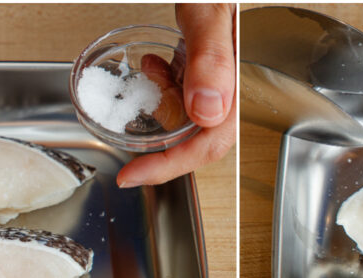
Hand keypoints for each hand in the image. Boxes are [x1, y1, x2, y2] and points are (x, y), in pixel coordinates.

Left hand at [116, 4, 235, 187]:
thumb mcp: (211, 16)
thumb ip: (212, 59)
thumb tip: (206, 112)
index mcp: (235, 81)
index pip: (210, 143)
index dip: (171, 167)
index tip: (135, 176)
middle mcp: (227, 83)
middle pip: (198, 137)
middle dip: (161, 149)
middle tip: (127, 162)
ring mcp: (215, 72)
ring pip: (188, 114)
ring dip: (161, 109)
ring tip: (144, 91)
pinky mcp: (204, 58)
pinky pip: (185, 87)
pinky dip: (164, 83)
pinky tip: (154, 63)